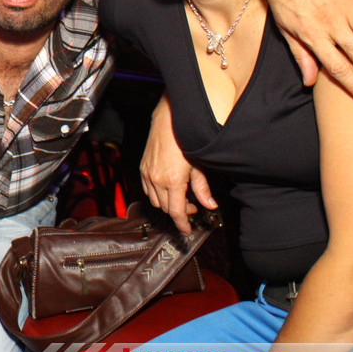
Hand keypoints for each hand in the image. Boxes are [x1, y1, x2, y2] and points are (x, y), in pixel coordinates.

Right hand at [140, 94, 215, 234]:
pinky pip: (147, 190)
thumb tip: (210, 205)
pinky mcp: (142, 168)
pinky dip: (157, 194)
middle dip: (179, 211)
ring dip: (167, 203)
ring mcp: (147, 174)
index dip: (183, 224)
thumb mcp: (198, 166)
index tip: (187, 230)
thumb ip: (202, 188)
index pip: (177, 212)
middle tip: (192, 207)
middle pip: (166, 208)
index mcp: (173, 181)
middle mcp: (156, 179)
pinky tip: (168, 188)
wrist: (168, 121)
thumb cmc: (185, 140)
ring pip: (155, 201)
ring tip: (180, 196)